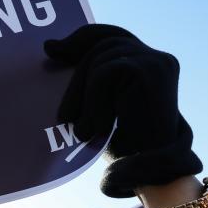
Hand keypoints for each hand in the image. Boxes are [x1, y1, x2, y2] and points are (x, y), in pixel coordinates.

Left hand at [44, 24, 201, 196]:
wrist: (149, 172)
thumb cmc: (123, 144)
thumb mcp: (100, 104)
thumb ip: (88, 76)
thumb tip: (50, 45)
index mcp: (149, 63)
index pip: (110, 35)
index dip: (80, 38)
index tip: (50, 48)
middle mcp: (157, 58)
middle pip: (101, 45)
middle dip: (76, 78)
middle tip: (63, 116)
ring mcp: (156, 62)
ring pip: (100, 60)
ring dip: (82, 97)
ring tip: (83, 131)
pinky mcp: (150, 70)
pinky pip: (104, 74)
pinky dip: (92, 102)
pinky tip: (93, 129)